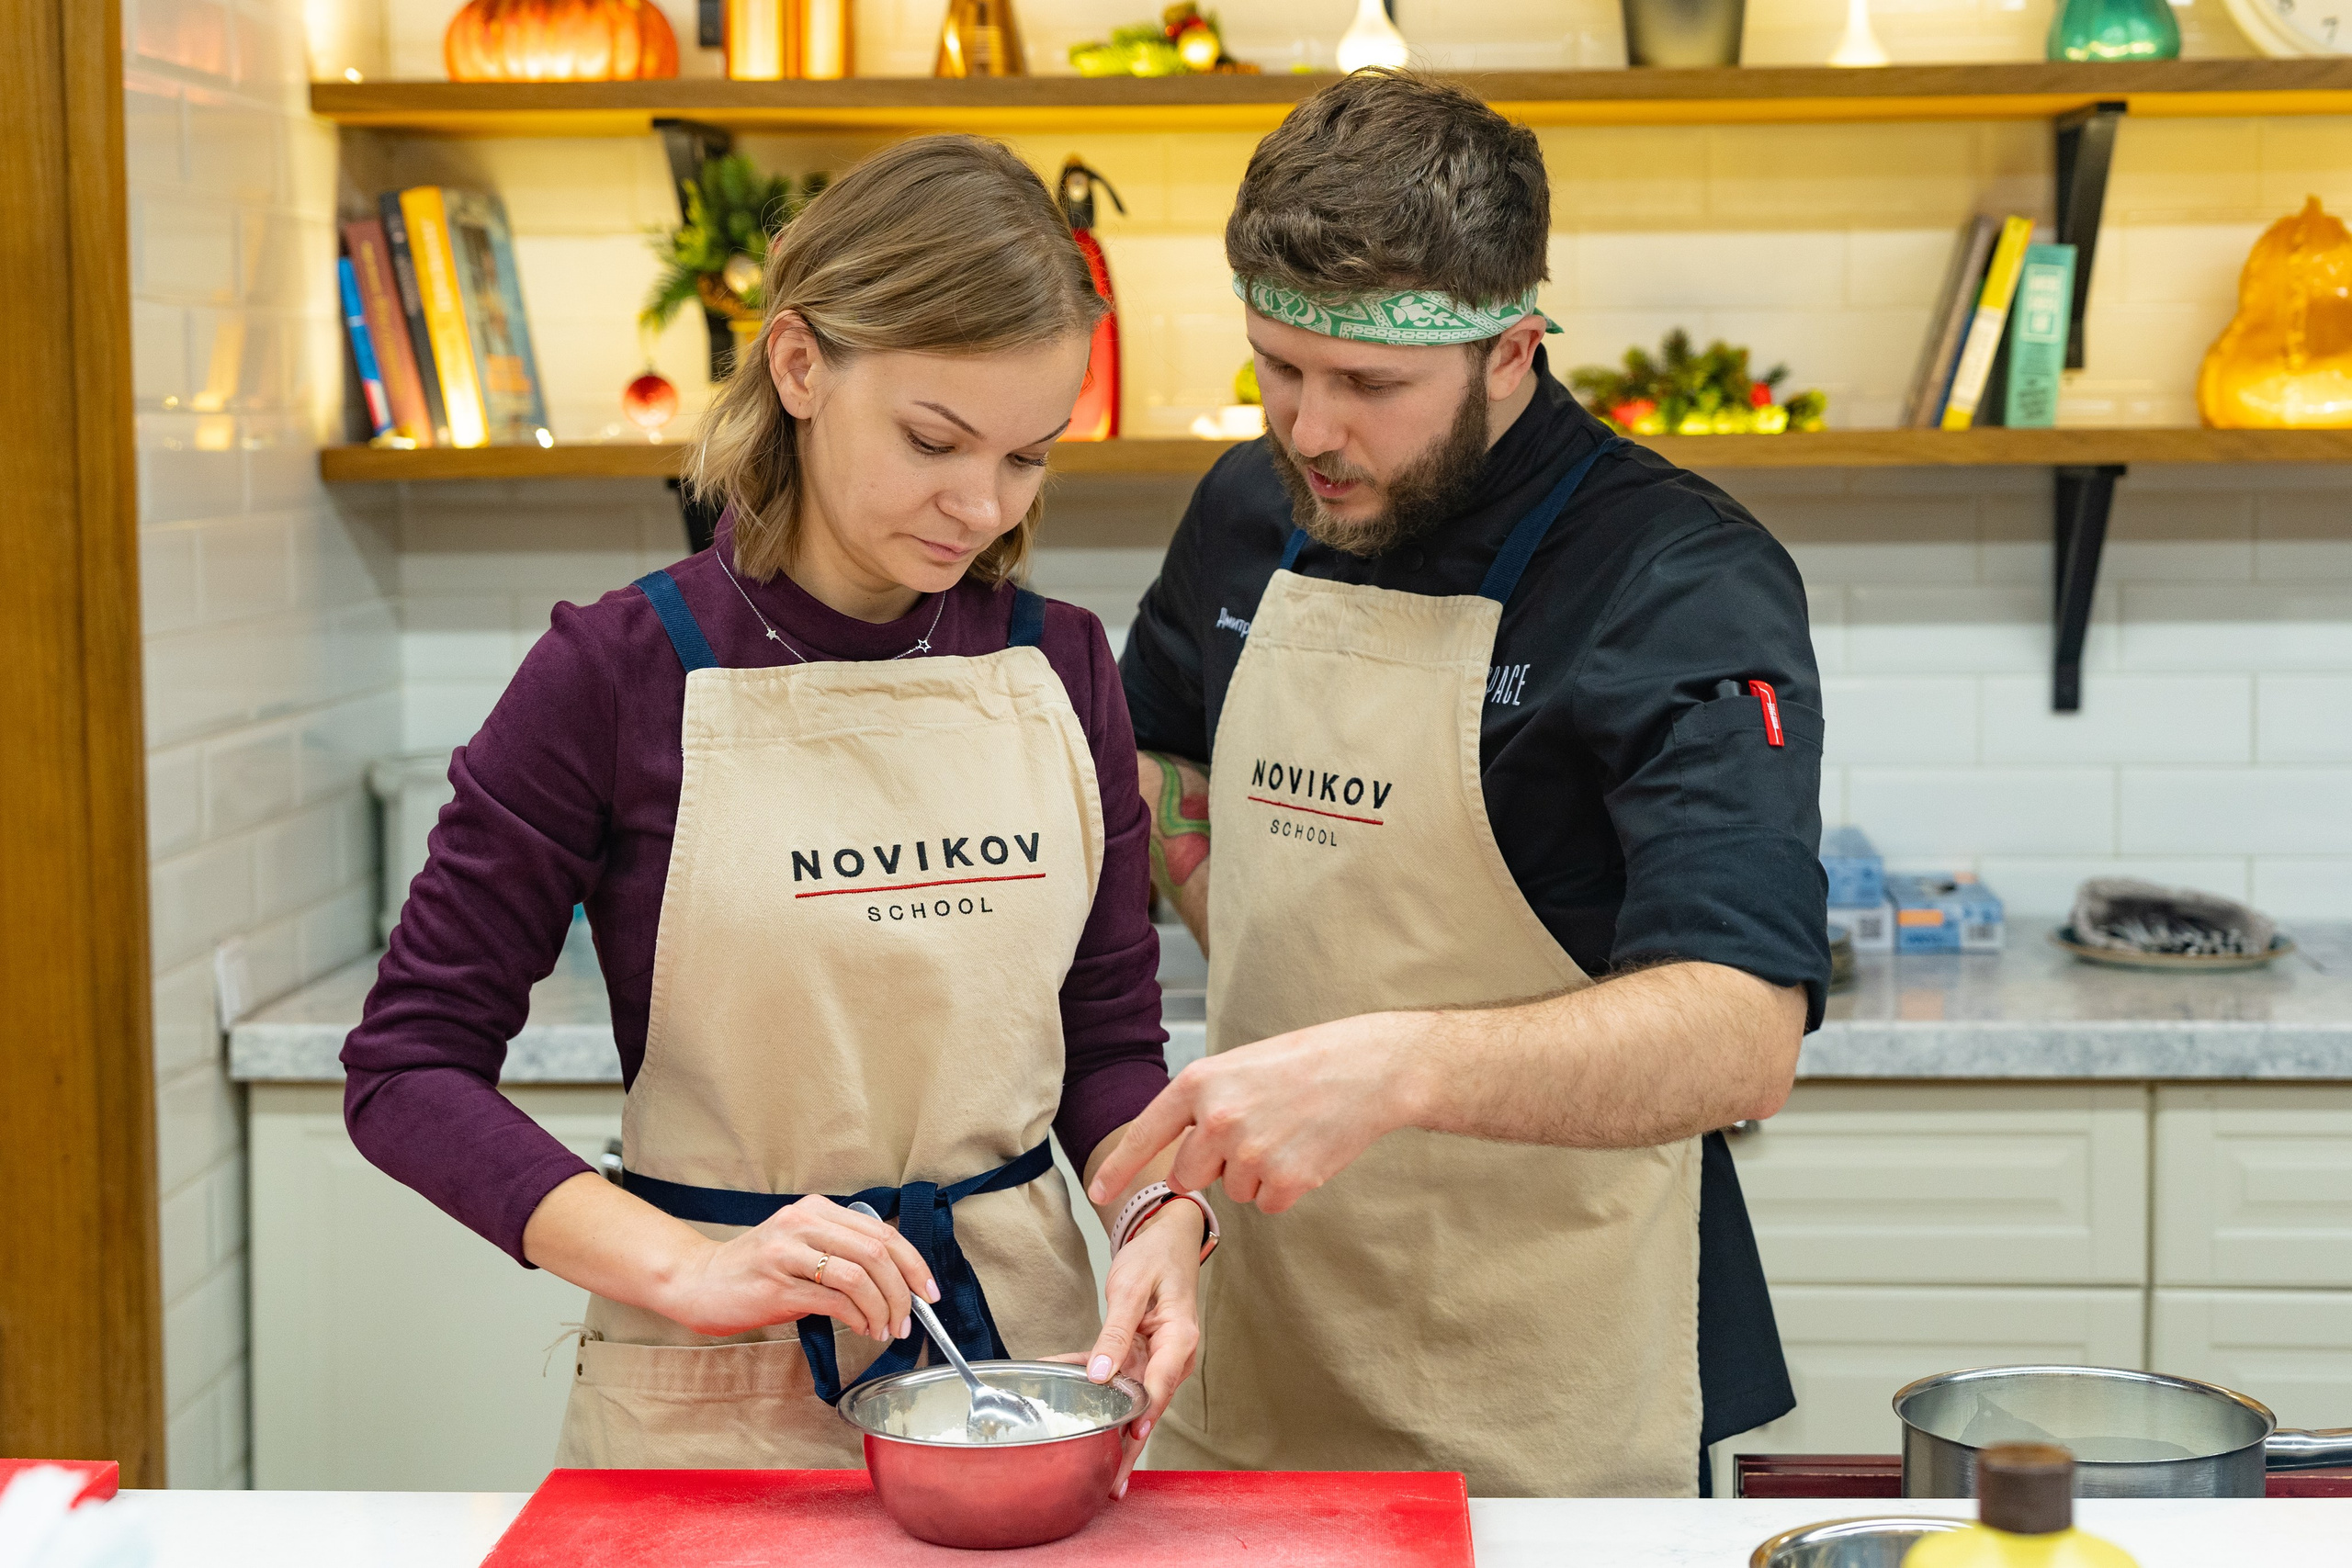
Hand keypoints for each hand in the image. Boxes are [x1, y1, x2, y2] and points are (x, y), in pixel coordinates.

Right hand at [653, 1194, 937, 1341]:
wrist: (699, 1281)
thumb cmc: (755, 1269)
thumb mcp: (800, 1245)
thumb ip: (841, 1251)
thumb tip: (896, 1279)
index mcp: (816, 1210)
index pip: (882, 1232)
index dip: (913, 1263)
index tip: (927, 1291)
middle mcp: (803, 1223)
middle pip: (877, 1252)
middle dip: (903, 1290)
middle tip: (909, 1318)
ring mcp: (788, 1253)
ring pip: (860, 1276)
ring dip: (883, 1309)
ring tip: (886, 1329)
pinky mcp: (777, 1285)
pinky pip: (835, 1300)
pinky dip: (860, 1318)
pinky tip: (863, 1329)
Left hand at [1054, 1200, 1203, 1497]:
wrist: (1168, 1241)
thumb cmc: (1156, 1259)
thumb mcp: (1132, 1289)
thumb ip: (1115, 1331)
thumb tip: (1100, 1375)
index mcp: (1178, 1339)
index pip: (1159, 1384)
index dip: (1144, 1415)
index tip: (1130, 1438)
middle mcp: (1171, 1357)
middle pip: (1148, 1407)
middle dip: (1130, 1447)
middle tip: (1113, 1486)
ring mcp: (1155, 1360)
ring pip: (1131, 1403)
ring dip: (1113, 1434)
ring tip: (1098, 1476)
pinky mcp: (1138, 1356)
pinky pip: (1112, 1377)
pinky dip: (1088, 1388)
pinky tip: (1062, 1393)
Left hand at [1087, 1013, 1421, 1214]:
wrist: (1371, 1069)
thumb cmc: (1307, 1064)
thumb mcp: (1240, 1068)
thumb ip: (1205, 1109)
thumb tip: (1181, 1163)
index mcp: (1201, 1083)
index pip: (1147, 1133)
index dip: (1119, 1168)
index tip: (1098, 1194)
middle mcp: (1217, 1119)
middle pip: (1190, 1175)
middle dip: (1215, 1165)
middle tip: (1258, 1130)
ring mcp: (1250, 1152)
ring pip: (1234, 1191)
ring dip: (1257, 1174)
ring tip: (1289, 1132)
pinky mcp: (1286, 1180)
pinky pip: (1269, 1205)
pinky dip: (1287, 1188)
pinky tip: (1307, 1152)